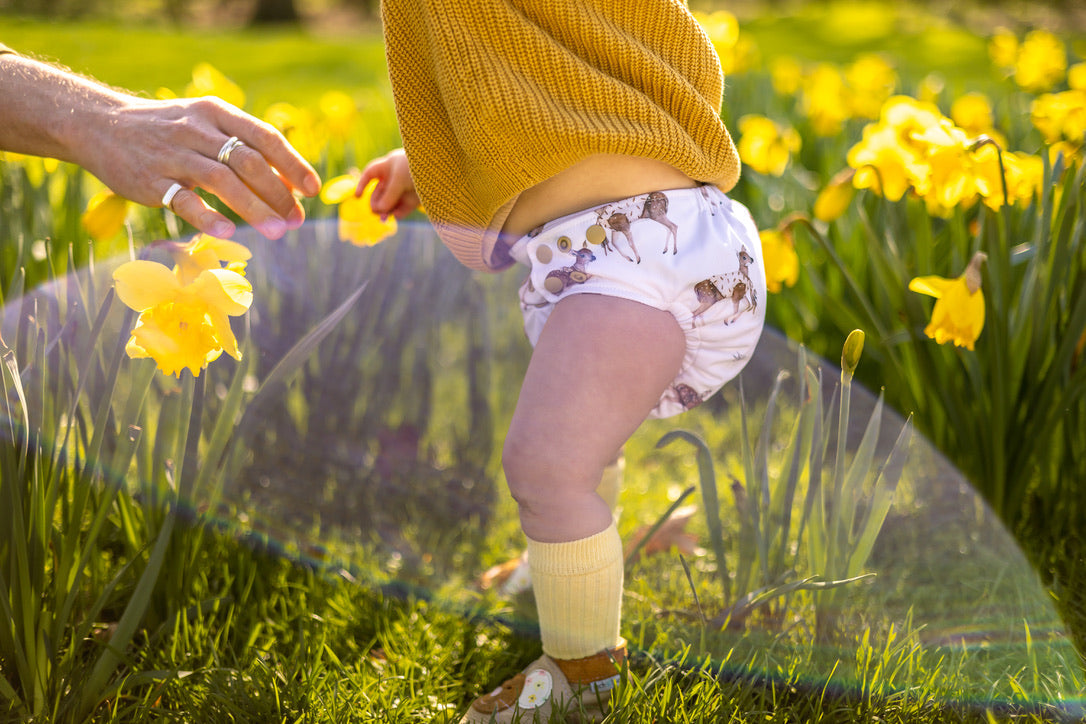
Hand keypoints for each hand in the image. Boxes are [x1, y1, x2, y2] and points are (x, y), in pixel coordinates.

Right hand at [81, 96, 321, 239]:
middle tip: (296, 219)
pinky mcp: (150, 180)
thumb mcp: (205, 126)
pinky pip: (183, 200)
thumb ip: (244, 149)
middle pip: (248, 161)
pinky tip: (229, 231)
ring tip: (278, 231)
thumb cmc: (168, 131)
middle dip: (278, 193)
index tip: (313, 189)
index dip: (293, 164)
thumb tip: (290, 183)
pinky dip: (208, 216)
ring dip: (255, 208)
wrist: (100, 125)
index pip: (264, 136)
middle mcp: (196, 131)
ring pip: (222, 181)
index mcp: (216, 113)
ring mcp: (172, 155)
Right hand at [357, 148, 419, 220]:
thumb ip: (389, 195)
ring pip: (390, 202)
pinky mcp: (416, 199)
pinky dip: (398, 213)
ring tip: (384, 218)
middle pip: (379, 193)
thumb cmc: (420, 166)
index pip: (371, 173)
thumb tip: (379, 212)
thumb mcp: (400, 178)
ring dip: (385, 211)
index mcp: (390, 165)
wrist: (445, 169)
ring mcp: (406, 189)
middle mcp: (396, 177)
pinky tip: (395, 216)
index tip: (357, 197)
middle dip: (376, 203)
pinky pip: (403, 208)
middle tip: (376, 211)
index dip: (363, 184)